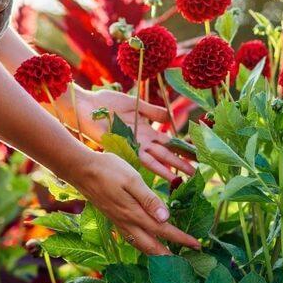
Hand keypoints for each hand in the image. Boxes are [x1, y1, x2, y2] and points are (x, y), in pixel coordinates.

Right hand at [62, 151, 199, 254]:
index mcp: (135, 213)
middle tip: (186, 260)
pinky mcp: (114, 219)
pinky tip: (147, 243)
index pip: (164, 231)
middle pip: (152, 246)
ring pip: (141, 245)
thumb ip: (148, 199)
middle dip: (170, 255)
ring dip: (156, 253)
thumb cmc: (108, 170)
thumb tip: (165, 218)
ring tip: (170, 258)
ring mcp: (119, 222)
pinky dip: (143, 246)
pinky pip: (132, 239)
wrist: (81, 170)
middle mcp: (127, 222)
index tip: (197, 245)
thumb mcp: (132, 179)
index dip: (181, 239)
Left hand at [72, 88, 195, 179]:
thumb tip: (170, 117)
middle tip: (195, 173)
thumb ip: (152, 111)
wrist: (86, 106)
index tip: (196, 155)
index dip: (181, 148)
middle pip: (165, 154)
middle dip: (180, 163)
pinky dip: (154, 169)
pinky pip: (142, 161)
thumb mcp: (135, 104)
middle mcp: (142, 141)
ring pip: (156, 161)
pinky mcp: (124, 149)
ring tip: (181, 179)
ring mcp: (134, 146)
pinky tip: (163, 176)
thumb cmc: (107, 103)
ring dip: (169, 170)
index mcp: (146, 130)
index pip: (168, 142)